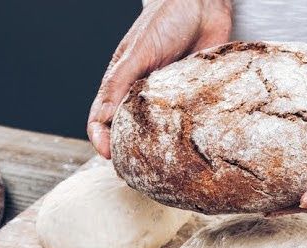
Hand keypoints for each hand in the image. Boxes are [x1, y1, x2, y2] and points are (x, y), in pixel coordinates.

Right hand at [87, 0, 231, 157]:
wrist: (204, 4)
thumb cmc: (166, 20)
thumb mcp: (138, 52)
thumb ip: (120, 83)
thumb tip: (103, 119)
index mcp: (121, 84)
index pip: (102, 119)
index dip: (101, 139)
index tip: (109, 156)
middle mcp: (141, 96)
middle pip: (128, 131)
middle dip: (128, 152)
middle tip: (135, 171)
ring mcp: (166, 100)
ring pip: (156, 132)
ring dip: (155, 149)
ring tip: (159, 168)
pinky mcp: (189, 99)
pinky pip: (185, 123)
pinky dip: (183, 137)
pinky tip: (186, 149)